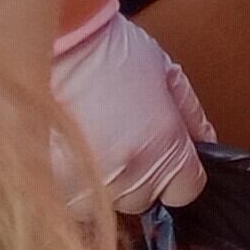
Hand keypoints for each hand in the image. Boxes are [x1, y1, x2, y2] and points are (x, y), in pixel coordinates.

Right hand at [52, 1, 208, 215]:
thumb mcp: (166, 74)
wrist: (49, 45)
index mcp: (163, 152)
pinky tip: (66, 151)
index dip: (181, 172)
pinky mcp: (46, 188)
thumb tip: (204, 142)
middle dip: (139, 176)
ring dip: (101, 183)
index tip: (170, 155)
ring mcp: (83, 188)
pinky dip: (69, 182)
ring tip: (91, 142)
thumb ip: (191, 116)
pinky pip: (67, 201)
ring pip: (103, 204)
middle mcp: (126, 179)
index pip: (187, 190)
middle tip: (124, 138)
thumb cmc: (110, 52)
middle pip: (143, 200)